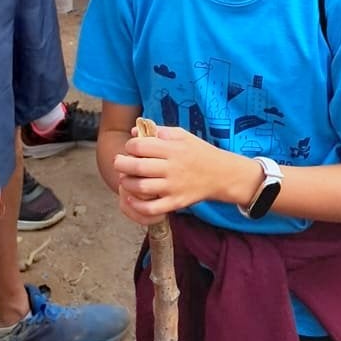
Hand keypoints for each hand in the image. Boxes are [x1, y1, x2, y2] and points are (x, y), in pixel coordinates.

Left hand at [112, 125, 245, 218]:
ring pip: (141, 187)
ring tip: (125, 178)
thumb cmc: (200, 152)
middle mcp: (172, 168)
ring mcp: (174, 187)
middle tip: (118, 162)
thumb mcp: (183, 135)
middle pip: (137, 166)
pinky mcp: (176, 202)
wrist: (222, 174)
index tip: (130, 148)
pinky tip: (131, 198)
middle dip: (121, 164)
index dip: (130, 146)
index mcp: (173, 149)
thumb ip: (159, 131)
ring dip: (127, 183)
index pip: (141, 146)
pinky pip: (151, 209)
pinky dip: (136, 205)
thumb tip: (134, 132)